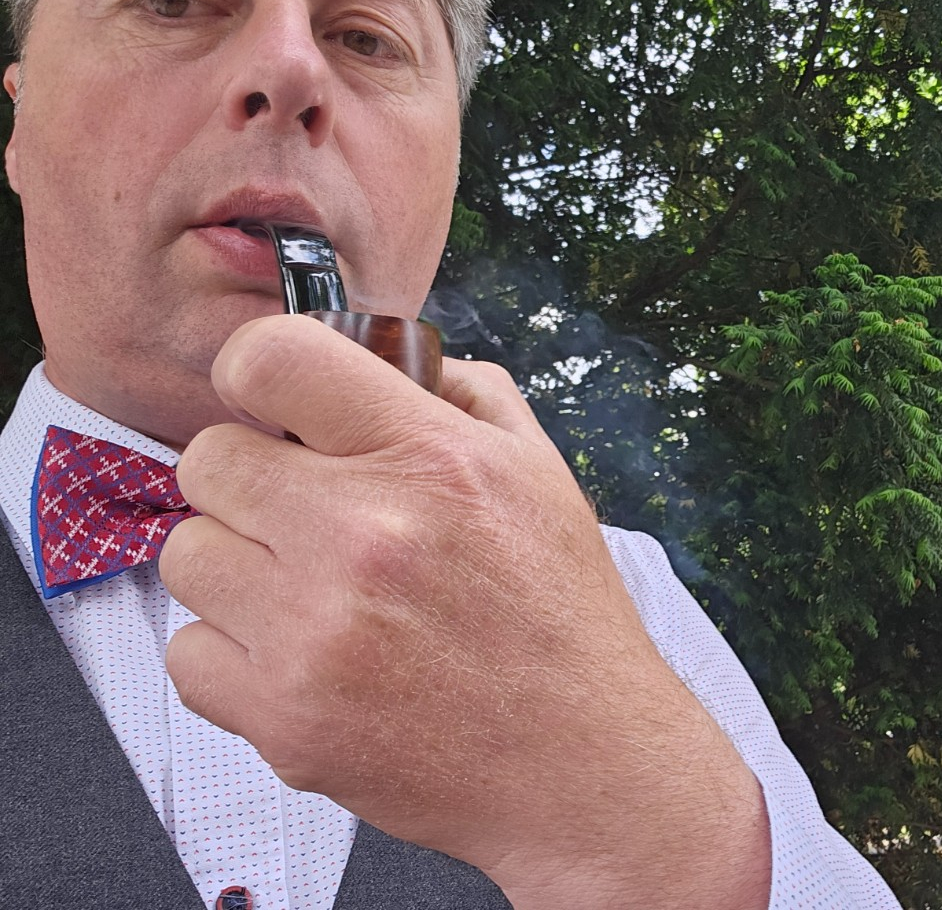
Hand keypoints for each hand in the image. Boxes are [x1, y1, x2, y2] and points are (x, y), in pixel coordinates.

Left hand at [161, 314, 769, 908]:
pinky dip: (232, 649)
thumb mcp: (539, 471)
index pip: (270, 360)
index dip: (254, 369)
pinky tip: (298, 653)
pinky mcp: (284, 719)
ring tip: (304, 588)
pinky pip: (187, 651)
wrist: (581, 759)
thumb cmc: (560, 614)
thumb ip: (464, 392)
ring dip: (238, 563)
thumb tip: (386, 354)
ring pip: (188, 553)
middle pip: (208, 459)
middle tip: (301, 509)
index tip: (269, 399)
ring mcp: (314, 632)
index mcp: (429, 458)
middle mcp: (362, 535)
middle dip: (250, 475)